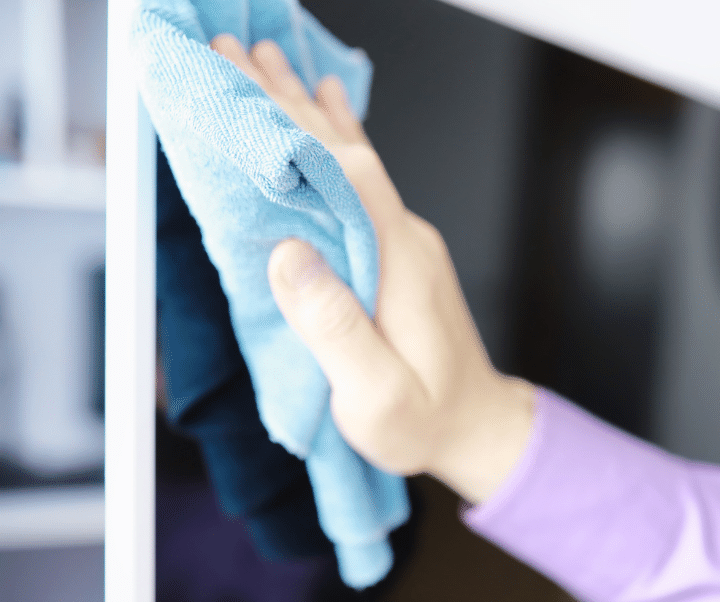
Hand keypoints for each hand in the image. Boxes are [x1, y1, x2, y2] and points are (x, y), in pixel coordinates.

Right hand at [211, 35, 534, 503]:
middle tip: (238, 52)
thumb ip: (337, 328)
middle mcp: (406, 238)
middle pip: (344, 153)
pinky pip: (359, 185)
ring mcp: (405, 242)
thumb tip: (289, 257)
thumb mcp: (378, 395)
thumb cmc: (428, 421)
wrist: (477, 427)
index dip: (296, 126)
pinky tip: (330, 113)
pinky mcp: (398, 254)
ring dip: (308, 113)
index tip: (249, 85)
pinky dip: (333, 145)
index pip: (346, 173)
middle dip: (289, 102)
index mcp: (399, 261)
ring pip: (351, 161)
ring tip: (269, 65)